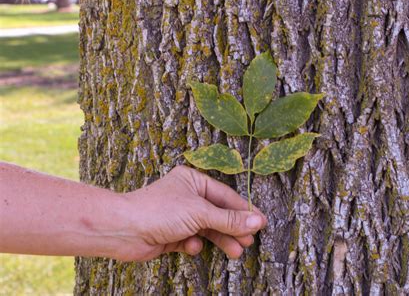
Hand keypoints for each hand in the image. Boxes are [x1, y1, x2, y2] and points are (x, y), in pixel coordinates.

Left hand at [116, 165, 266, 260]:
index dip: (244, 210)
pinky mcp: (171, 234)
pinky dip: (194, 244)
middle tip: (249, 241)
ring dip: (221, 239)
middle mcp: (187, 196)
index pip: (226, 196)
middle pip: (218, 214)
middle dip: (233, 228)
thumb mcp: (200, 212)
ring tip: (236, 251)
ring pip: (207, 228)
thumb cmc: (159, 211)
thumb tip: (256, 221)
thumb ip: (229, 219)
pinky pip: (191, 239)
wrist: (123, 230)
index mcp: (193, 181)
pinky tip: (192, 246)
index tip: (261, 223)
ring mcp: (179, 216)